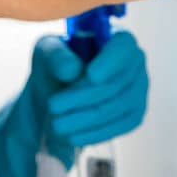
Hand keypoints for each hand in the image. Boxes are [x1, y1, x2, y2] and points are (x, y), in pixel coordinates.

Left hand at [0, 31, 148, 176]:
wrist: (43, 119)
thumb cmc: (46, 82)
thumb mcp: (41, 59)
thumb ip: (53, 54)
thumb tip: (72, 65)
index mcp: (109, 43)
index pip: (126, 45)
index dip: (112, 60)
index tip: (88, 74)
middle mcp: (130, 65)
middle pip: (124, 78)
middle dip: (88, 96)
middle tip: (56, 105)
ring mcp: (135, 91)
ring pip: (124, 104)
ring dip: (90, 116)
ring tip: (59, 122)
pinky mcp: (132, 115)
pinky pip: (125, 124)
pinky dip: (98, 130)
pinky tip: (76, 133)